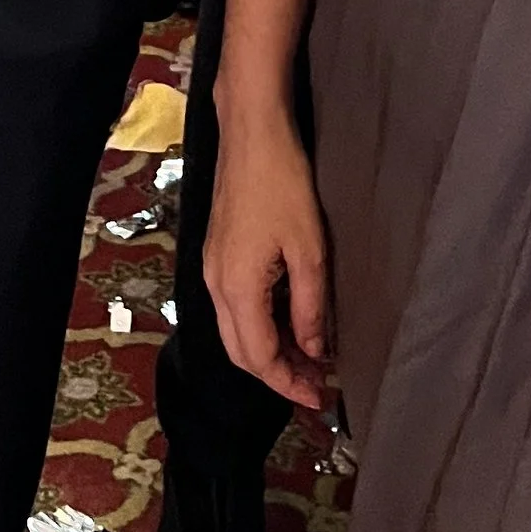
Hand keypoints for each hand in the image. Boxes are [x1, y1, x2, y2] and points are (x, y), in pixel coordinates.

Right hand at [203, 107, 332, 410]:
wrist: (251, 133)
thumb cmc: (282, 183)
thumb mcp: (309, 249)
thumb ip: (310, 306)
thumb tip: (313, 350)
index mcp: (237, 287)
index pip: (259, 357)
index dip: (288, 383)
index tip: (318, 398)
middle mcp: (215, 284)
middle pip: (240, 351)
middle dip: (277, 374)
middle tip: (316, 384)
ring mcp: (212, 268)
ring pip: (235, 331)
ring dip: (268, 351)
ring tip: (307, 358)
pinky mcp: (217, 254)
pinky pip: (234, 307)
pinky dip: (259, 326)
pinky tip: (288, 321)